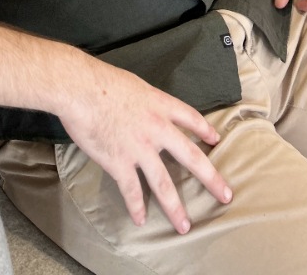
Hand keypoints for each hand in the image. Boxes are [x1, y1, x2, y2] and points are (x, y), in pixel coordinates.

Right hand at [58, 57, 231, 233]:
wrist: (81, 89)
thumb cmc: (101, 80)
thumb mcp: (133, 84)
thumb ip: (143, 99)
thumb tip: (141, 106)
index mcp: (160, 105)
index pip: (190, 118)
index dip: (204, 129)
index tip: (215, 139)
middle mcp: (157, 129)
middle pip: (191, 157)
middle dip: (211, 178)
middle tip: (225, 194)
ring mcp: (139, 149)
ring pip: (163, 184)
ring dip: (175, 207)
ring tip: (184, 226)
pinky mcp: (119, 162)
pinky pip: (131, 190)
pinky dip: (135, 207)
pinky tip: (139, 220)